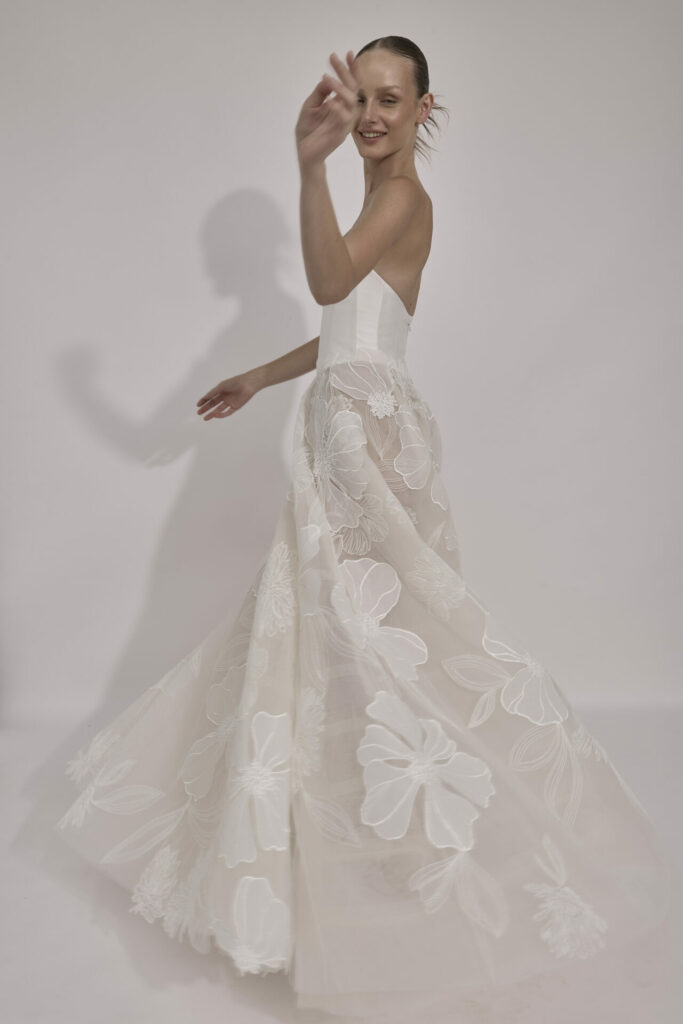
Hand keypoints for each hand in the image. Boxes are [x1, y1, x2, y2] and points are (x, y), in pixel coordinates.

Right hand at [196, 368, 265, 420]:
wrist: (248, 384)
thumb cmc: (235, 382)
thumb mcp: (221, 387)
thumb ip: (213, 393)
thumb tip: (204, 398)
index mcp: (221, 390)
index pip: (210, 396)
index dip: (203, 401)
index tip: (197, 405)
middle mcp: (225, 396)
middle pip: (213, 404)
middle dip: (206, 408)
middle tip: (199, 413)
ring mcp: (230, 402)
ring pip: (219, 409)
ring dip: (212, 414)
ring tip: (204, 418)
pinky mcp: (236, 407)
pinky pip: (227, 412)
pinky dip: (221, 415)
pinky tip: (215, 415)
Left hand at [295, 50, 358, 168]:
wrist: (304, 152)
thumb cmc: (308, 130)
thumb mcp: (311, 105)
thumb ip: (320, 92)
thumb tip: (327, 78)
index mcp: (339, 104)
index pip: (350, 84)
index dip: (350, 69)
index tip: (347, 53)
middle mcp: (345, 111)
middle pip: (353, 89)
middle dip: (345, 72)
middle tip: (334, 58)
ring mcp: (344, 123)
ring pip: (351, 103)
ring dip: (340, 88)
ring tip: (328, 78)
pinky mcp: (339, 135)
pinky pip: (344, 121)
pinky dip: (339, 110)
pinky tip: (331, 102)